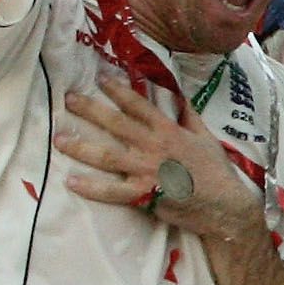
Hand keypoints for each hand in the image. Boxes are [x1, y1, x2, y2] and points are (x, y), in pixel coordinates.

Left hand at [54, 81, 257, 243]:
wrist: (224, 206)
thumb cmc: (216, 171)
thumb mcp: (206, 137)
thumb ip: (189, 116)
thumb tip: (179, 96)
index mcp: (169, 131)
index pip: (138, 105)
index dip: (118, 90)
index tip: (99, 79)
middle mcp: (154, 147)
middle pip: (116, 124)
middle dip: (90, 110)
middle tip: (68, 99)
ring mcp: (147, 171)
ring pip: (107, 156)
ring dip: (81, 146)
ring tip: (59, 139)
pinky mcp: (144, 196)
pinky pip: (112, 191)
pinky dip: (91, 187)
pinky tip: (71, 181)